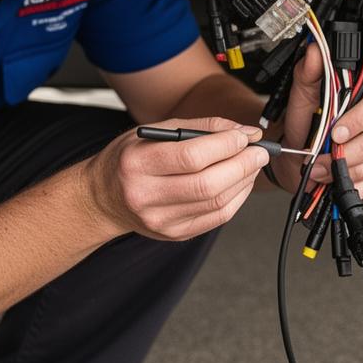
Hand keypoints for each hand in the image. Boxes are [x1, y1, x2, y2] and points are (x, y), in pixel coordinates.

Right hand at [84, 117, 270, 240]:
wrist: (103, 198)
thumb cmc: (129, 159)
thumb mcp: (154, 132)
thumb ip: (200, 128)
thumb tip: (243, 132)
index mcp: (137, 164)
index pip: (191, 156)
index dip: (226, 145)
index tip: (245, 136)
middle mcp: (146, 195)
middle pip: (208, 184)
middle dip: (243, 165)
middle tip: (259, 152)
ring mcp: (160, 220)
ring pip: (216, 203)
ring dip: (244, 181)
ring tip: (252, 165)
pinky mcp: (174, 234)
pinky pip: (216, 218)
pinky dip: (236, 198)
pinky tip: (240, 183)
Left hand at [274, 45, 362, 196]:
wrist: (294, 160)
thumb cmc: (303, 127)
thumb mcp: (300, 98)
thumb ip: (308, 73)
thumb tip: (315, 52)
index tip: (337, 131)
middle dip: (353, 148)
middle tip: (328, 153)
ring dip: (346, 168)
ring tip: (321, 167)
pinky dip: (350, 182)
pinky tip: (333, 178)